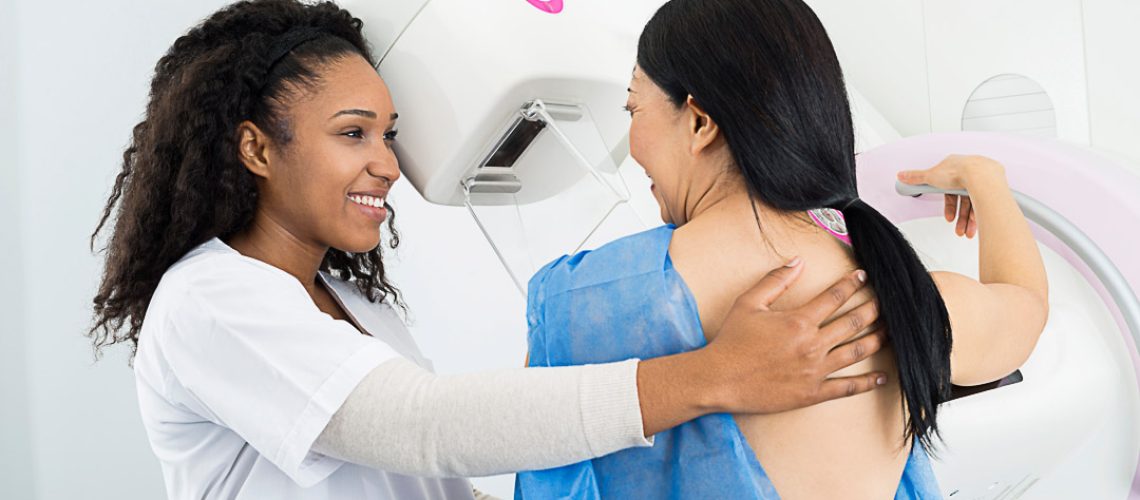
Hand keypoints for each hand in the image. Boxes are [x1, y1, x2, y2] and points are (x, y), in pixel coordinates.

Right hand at [702, 259, 886, 414]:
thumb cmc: (731, 340)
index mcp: (798, 321)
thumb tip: (797, 261)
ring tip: (891, 332)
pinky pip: (846, 388)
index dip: (850, 284)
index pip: (834, 297)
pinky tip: (881, 377)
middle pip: (852, 323)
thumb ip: (775, 280)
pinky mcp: (812, 392)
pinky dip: (866, 382)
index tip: (862, 276)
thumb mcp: (748, 303)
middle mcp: (812, 345)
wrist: (720, 379)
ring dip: (877, 340)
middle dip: (873, 309)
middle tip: (886, 302)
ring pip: (856, 352)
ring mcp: (815, 370)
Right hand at [898, 154, 1004, 238]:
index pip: (950, 190)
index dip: (949, 206)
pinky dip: (979, 216)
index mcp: (955, 168)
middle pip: (963, 199)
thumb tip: (902, 175)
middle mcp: (970, 174)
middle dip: (960, 217)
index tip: (948, 217)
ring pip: (975, 203)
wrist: (981, 175)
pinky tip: (975, 225)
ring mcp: (983, 181)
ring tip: (966, 232)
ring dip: (968, 220)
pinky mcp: (993, 187)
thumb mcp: (930, 176)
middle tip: (957, 229)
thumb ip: (915, 177)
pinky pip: (985, 204)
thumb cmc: (959, 172)